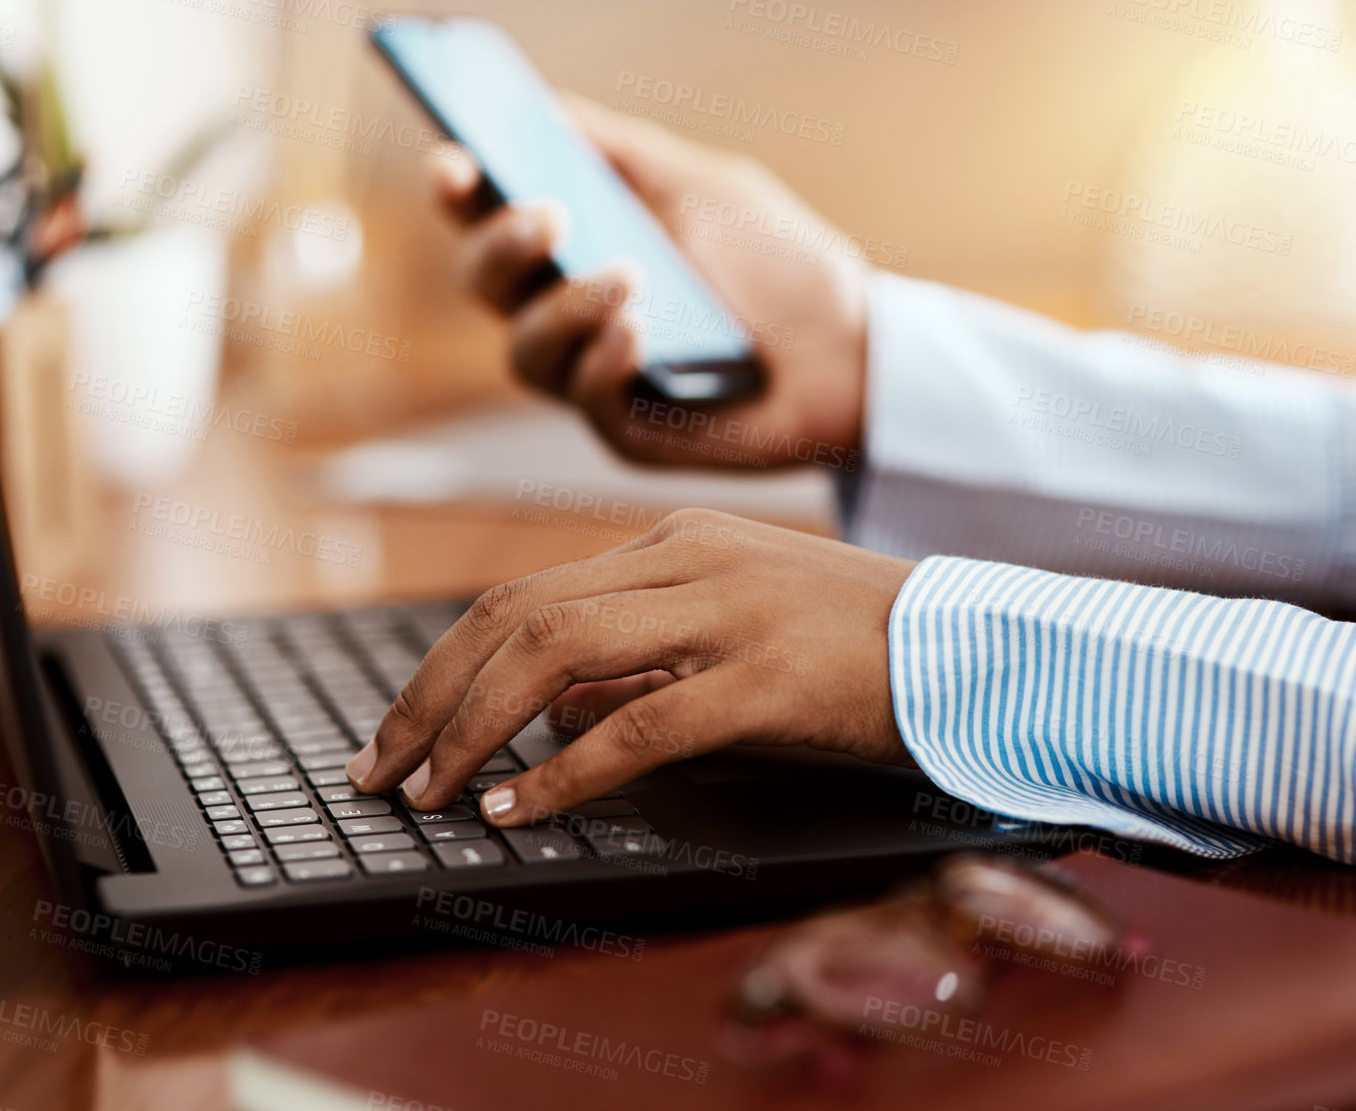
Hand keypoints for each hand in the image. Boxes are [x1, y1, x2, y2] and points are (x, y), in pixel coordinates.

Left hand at [345, 509, 917, 824]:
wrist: (973, 648)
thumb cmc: (851, 651)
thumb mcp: (729, 638)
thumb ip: (637, 668)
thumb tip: (544, 716)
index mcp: (672, 546)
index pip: (522, 596)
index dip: (441, 667)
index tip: (398, 734)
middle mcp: (684, 561)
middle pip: (514, 617)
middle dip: (429, 699)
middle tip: (381, 772)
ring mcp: (724, 611)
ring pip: (556, 655)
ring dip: (474, 730)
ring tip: (434, 793)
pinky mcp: (765, 677)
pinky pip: (639, 725)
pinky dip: (564, 771)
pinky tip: (520, 808)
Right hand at [435, 96, 868, 470]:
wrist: (857, 351)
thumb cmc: (782, 267)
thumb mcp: (705, 189)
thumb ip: (624, 154)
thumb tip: (541, 108)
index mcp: (574, 247)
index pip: (487, 217)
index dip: (458, 191)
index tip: (456, 162)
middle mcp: (567, 314)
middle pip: (483, 286)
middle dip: (502, 246)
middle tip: (552, 216)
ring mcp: (592, 376)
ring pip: (524, 353)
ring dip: (565, 308)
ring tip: (630, 276)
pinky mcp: (628, 432)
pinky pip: (586, 402)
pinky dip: (603, 362)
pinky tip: (639, 333)